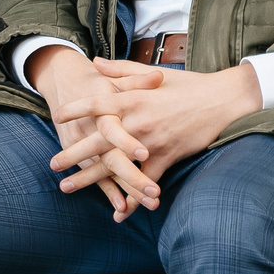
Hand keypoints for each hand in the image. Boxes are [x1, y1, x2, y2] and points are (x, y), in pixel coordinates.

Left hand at [39, 51, 265, 220]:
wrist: (221, 100)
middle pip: (97, 140)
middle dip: (72, 153)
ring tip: (68, 187)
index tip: (56, 117)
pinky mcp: (166, 157)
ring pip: (114, 165)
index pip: (96, 103)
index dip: (75, 109)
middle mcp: (136, 120)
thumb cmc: (187, 85)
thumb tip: (94, 62)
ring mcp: (150, 141)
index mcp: (131, 97)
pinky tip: (119, 212)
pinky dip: (132, 198)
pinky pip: (145, 182)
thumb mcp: (151, 73)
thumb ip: (120, 70)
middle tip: (52, 165)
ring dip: (90, 179)